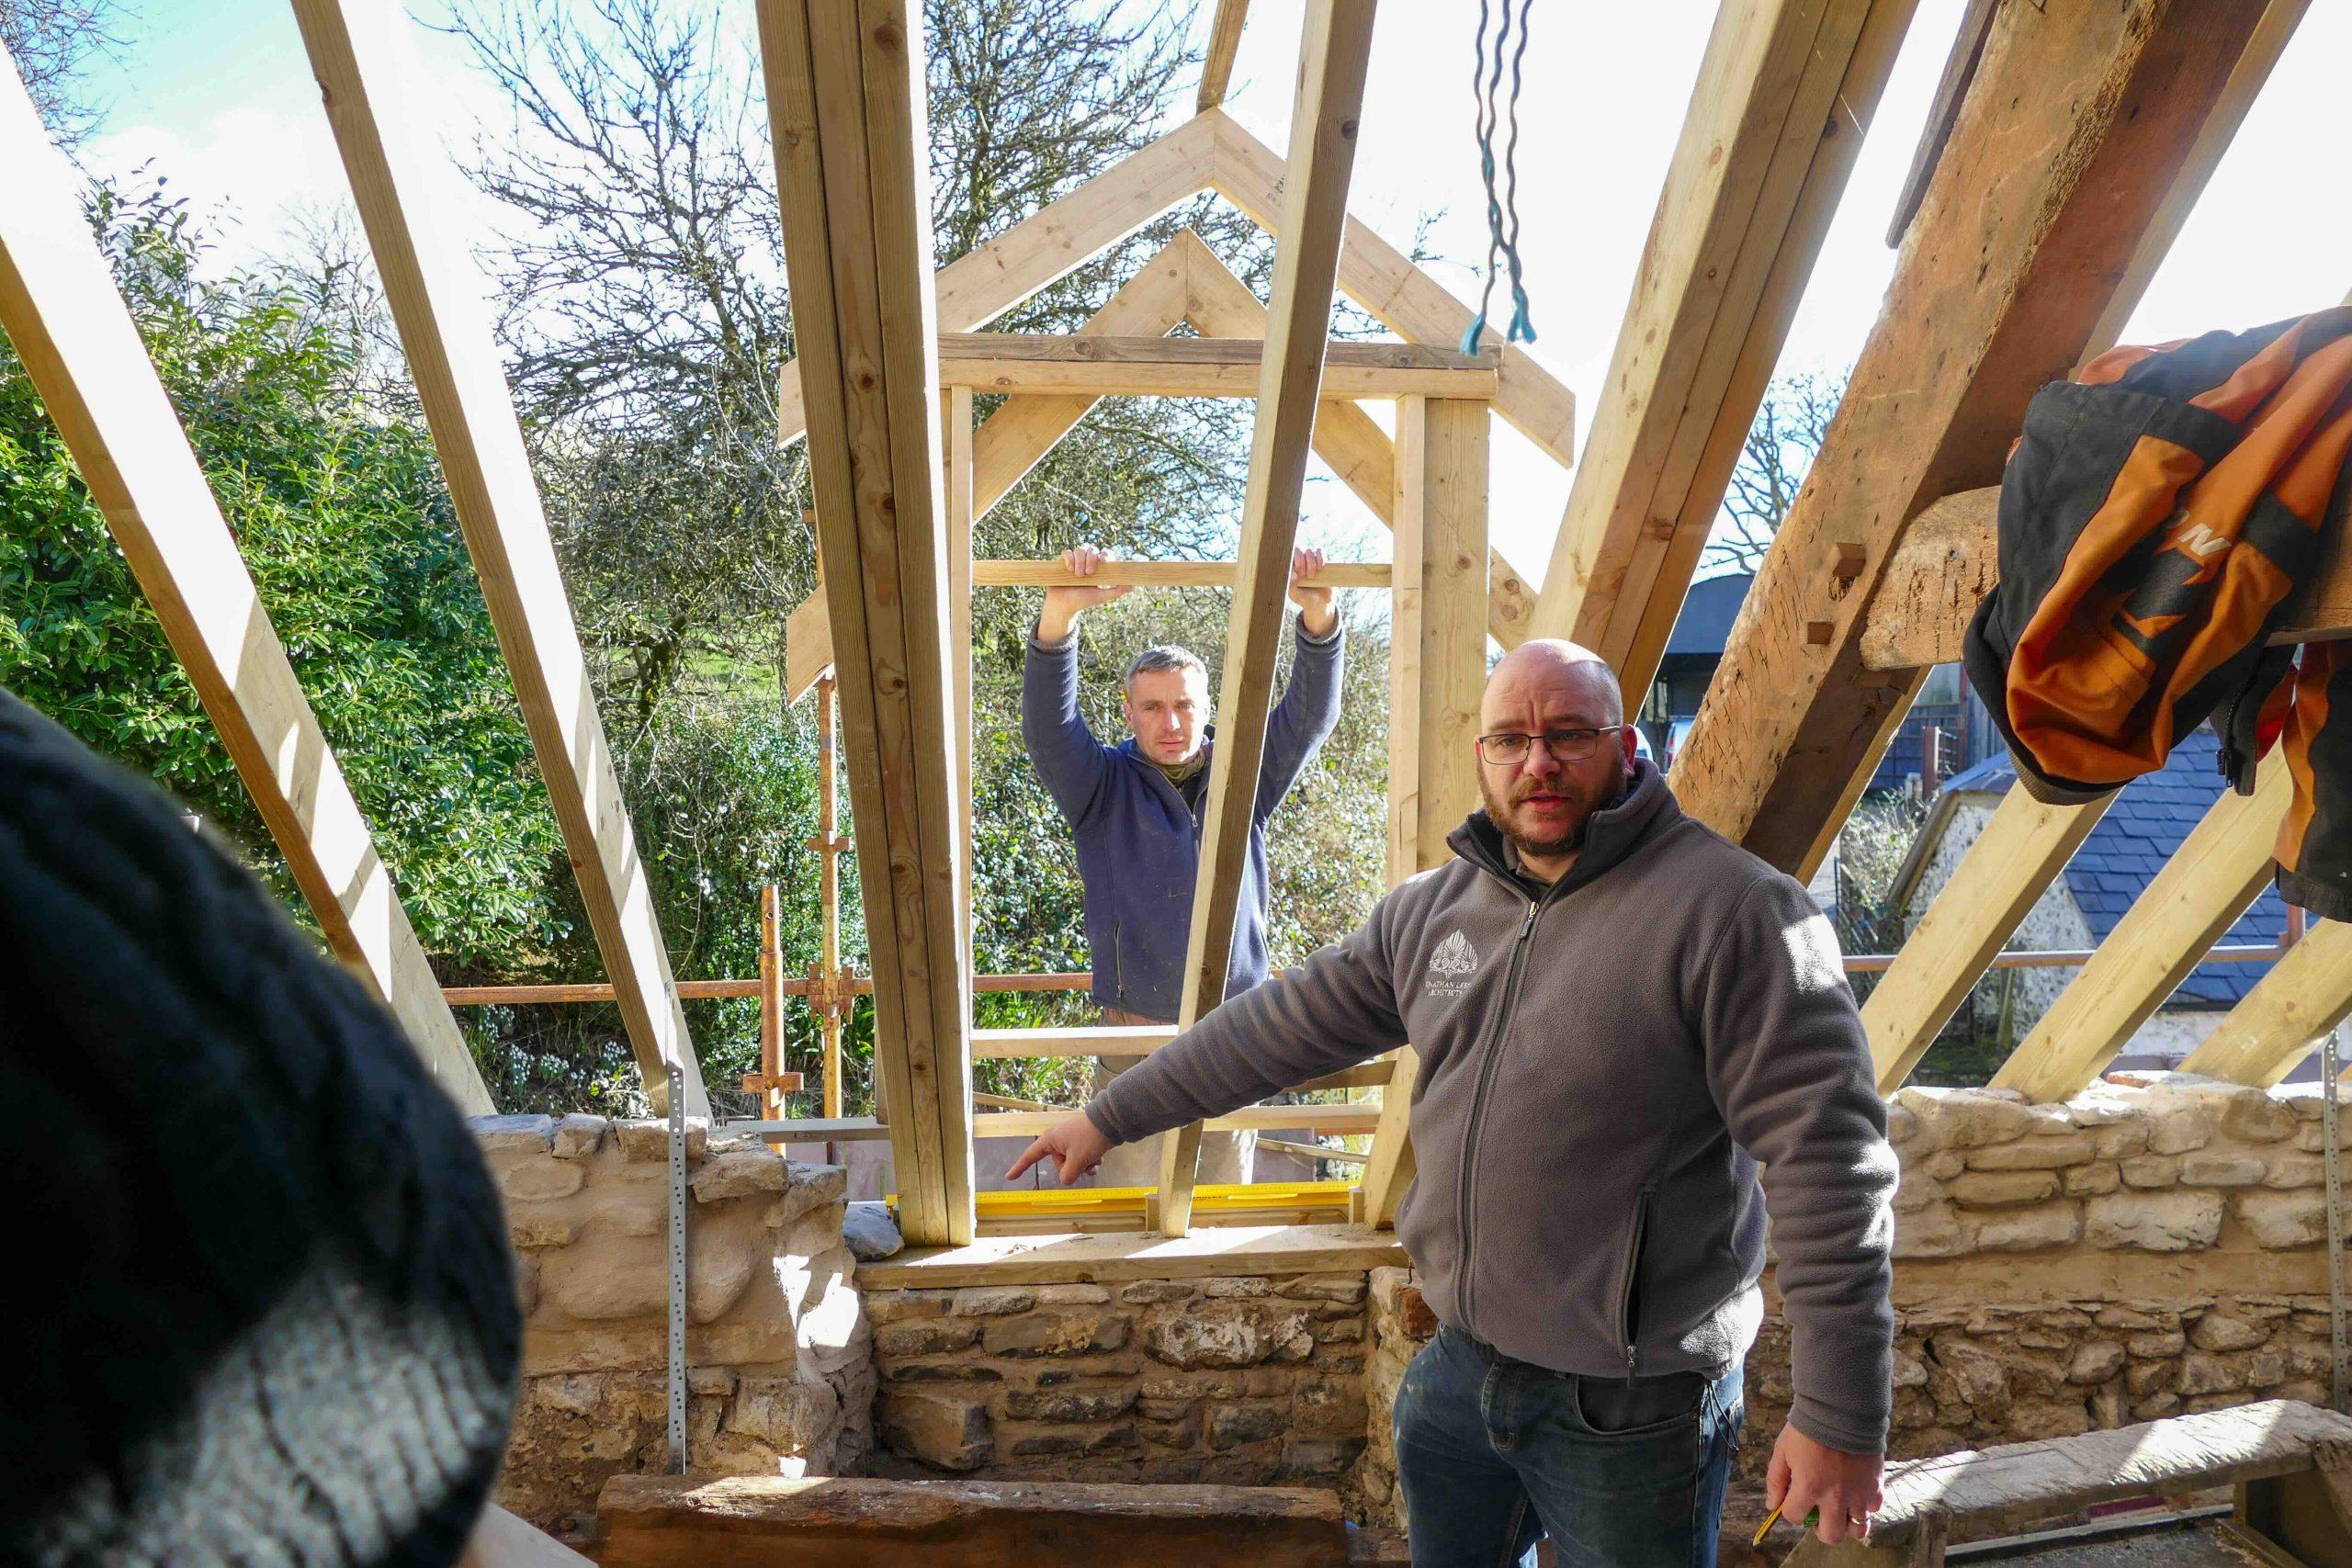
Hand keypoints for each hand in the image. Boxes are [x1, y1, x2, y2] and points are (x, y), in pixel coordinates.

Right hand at [1004, 1111, 1114, 1185]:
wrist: (1110, 1121)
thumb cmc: (1089, 1138)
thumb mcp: (1077, 1160)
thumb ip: (1067, 1175)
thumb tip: (1067, 1179)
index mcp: (1050, 1140)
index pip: (1030, 1156)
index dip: (1020, 1167)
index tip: (1009, 1177)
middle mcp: (1058, 1139)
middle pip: (1059, 1165)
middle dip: (1073, 1168)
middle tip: (1084, 1162)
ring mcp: (1071, 1140)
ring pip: (1073, 1163)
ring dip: (1084, 1166)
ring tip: (1095, 1160)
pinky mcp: (1082, 1141)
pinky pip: (1081, 1158)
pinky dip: (1089, 1161)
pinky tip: (1099, 1158)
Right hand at [1038, 546, 1132, 641]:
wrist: (1064, 606)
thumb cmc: (1083, 601)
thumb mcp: (1101, 596)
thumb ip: (1116, 591)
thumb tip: (1132, 586)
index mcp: (1098, 567)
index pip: (1104, 554)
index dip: (1106, 554)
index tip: (1105, 561)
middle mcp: (1086, 561)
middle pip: (1093, 549)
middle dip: (1092, 558)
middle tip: (1089, 573)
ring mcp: (1074, 560)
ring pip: (1080, 549)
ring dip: (1080, 560)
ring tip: (1079, 576)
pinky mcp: (1062, 562)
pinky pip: (1067, 552)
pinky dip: (1069, 559)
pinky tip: (1070, 569)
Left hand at [1287, 546, 1336, 636]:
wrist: (1321, 604)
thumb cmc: (1305, 600)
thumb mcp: (1296, 596)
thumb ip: (1291, 587)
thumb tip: (1293, 574)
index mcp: (1290, 570)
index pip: (1288, 557)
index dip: (1293, 563)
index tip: (1298, 575)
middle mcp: (1299, 564)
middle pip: (1298, 551)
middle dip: (1302, 562)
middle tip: (1305, 575)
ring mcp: (1310, 562)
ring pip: (1308, 551)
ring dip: (1311, 563)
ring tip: (1313, 576)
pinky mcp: (1320, 562)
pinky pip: (1319, 552)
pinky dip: (1320, 558)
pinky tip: (1320, 568)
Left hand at [1765, 1424, 1882, 1545]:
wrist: (1842, 1408)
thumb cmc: (1808, 1428)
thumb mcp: (1782, 1451)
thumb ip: (1776, 1480)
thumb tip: (1772, 1505)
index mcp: (1809, 1488)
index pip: (1794, 1517)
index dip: (1790, 1510)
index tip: (1792, 1499)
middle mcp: (1835, 1497)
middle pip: (1831, 1536)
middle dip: (1820, 1530)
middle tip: (1818, 1515)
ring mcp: (1858, 1493)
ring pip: (1857, 1529)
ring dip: (1846, 1522)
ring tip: (1840, 1509)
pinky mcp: (1876, 1485)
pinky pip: (1873, 1508)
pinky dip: (1865, 1505)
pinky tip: (1855, 1491)